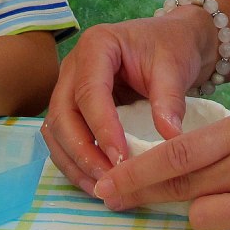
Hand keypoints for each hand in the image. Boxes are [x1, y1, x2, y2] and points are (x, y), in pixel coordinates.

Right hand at [42, 13, 211, 196]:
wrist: (173, 40)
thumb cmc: (172, 47)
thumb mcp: (174, 67)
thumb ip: (170, 99)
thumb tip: (170, 138)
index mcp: (96, 45)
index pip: (90, 91)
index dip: (102, 128)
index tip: (121, 160)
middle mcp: (73, 66)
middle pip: (62, 113)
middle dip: (82, 152)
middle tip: (109, 181)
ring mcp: (68, 86)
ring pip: (55, 130)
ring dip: (74, 162)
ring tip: (101, 188)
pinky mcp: (72, 106)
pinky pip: (63, 137)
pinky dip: (75, 161)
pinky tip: (95, 181)